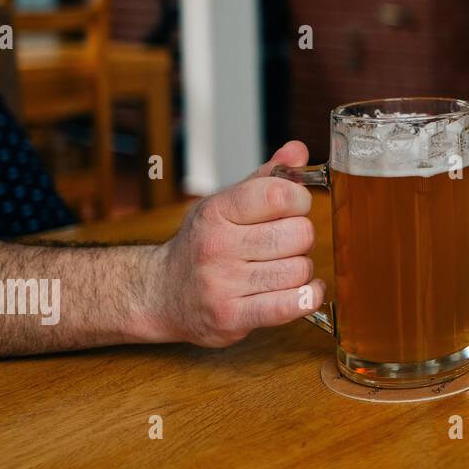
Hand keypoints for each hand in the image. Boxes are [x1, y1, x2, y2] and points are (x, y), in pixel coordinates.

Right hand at [140, 141, 325, 347]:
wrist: (160, 293)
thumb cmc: (203, 243)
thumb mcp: (227, 203)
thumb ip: (267, 178)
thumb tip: (298, 150)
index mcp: (217, 211)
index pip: (279, 194)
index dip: (300, 199)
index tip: (294, 207)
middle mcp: (216, 247)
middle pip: (298, 234)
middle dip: (302, 236)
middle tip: (287, 242)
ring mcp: (222, 285)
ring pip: (299, 270)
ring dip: (301, 269)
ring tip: (284, 267)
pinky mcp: (231, 318)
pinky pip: (291, 306)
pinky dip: (308, 296)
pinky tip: (305, 289)